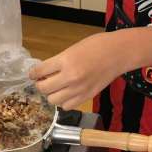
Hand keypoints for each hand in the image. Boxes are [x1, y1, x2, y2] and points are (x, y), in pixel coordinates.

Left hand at [30, 28, 151, 109]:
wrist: (118, 53)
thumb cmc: (97, 45)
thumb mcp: (73, 48)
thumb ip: (59, 61)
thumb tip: (45, 71)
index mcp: (65, 61)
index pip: (39, 71)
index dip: (33, 73)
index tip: (33, 73)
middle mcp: (70, 77)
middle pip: (43, 89)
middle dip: (40, 84)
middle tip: (43, 79)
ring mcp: (79, 89)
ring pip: (53, 100)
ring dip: (51, 94)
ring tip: (56, 86)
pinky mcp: (86, 97)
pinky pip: (66, 106)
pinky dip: (63, 101)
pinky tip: (67, 93)